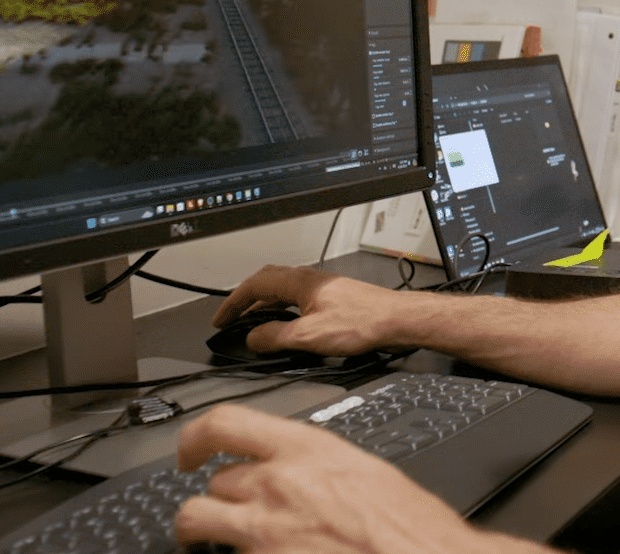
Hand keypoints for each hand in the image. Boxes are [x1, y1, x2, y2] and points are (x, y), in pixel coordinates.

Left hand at [175, 405, 526, 553]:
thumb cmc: (409, 528)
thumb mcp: (366, 473)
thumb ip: (322, 465)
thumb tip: (304, 470)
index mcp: (307, 450)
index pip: (224, 422)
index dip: (195, 436)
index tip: (191, 451)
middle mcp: (276, 486)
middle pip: (214, 481)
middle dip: (222, 497)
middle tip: (233, 510)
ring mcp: (262, 532)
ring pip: (198, 521)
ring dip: (206, 530)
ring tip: (217, 539)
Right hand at [213, 264, 404, 356]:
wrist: (398, 320)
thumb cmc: (364, 322)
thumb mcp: (310, 336)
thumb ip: (276, 337)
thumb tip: (253, 338)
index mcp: (300, 282)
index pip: (254, 285)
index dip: (233, 303)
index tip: (221, 319)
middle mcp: (311, 279)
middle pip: (268, 282)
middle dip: (246, 299)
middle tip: (233, 317)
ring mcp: (324, 287)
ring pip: (284, 290)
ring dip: (265, 304)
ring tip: (254, 323)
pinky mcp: (335, 297)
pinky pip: (298, 299)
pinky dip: (283, 310)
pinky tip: (287, 325)